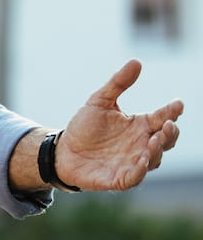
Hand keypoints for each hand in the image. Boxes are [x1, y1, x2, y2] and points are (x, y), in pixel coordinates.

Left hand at [57, 60, 183, 190]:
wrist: (62, 151)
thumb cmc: (85, 127)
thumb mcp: (99, 101)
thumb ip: (118, 83)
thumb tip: (137, 61)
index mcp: (140, 125)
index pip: (163, 117)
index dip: (172, 111)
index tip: (177, 104)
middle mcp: (141, 144)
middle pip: (166, 140)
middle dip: (170, 133)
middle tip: (167, 124)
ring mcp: (133, 162)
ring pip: (155, 158)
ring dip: (157, 150)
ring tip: (154, 140)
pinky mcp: (120, 178)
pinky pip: (136, 177)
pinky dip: (141, 170)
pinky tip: (142, 159)